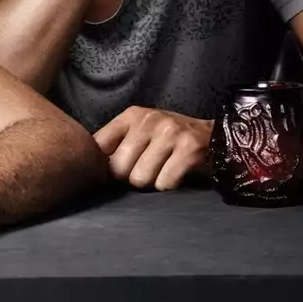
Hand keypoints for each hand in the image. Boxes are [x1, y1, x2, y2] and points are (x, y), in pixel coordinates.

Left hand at [93, 105, 212, 190]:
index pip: (99, 148)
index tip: (121, 169)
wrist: (216, 137)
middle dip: (132, 177)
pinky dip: (170, 185)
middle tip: (150, 168)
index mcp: (132, 115)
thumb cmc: (171, 142)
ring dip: (152, 183)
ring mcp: (170, 132)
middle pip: (119, 170)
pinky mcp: (189, 148)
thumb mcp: (141, 133)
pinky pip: (164, 184)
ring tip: (164, 169)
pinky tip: (178, 173)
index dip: (107, 166)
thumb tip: (85, 167)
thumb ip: (116, 145)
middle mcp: (150, 119)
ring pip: (140, 179)